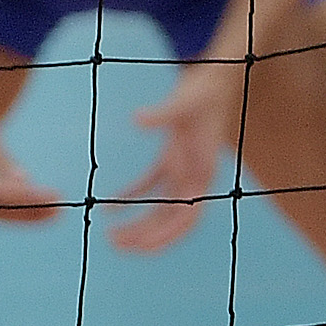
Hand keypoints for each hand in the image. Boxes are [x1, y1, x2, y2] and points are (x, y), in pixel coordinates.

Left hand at [117, 58, 240, 251]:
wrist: (214, 79)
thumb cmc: (203, 91)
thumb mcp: (184, 101)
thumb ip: (163, 113)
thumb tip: (137, 119)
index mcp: (203, 172)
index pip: (187, 216)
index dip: (166, 234)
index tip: (141, 247)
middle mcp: (195, 177)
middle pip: (172, 219)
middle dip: (148, 236)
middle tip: (115, 245)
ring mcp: (184, 169)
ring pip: (162, 208)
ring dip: (140, 224)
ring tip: (112, 237)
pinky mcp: (172, 158)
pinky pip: (151, 185)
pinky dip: (132, 197)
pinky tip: (111, 208)